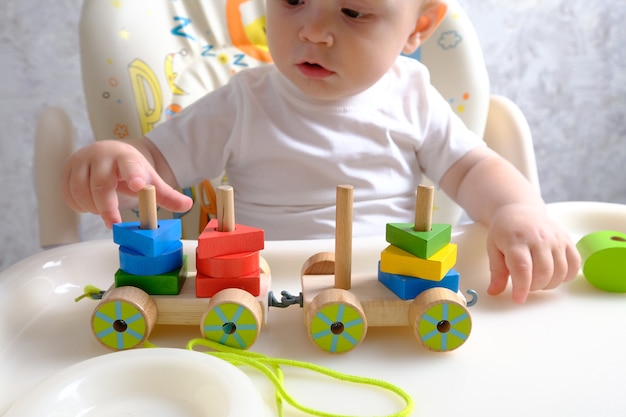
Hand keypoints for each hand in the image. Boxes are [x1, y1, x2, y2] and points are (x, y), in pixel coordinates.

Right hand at [63, 140, 192, 227]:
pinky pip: (68, 195)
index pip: (130, 166)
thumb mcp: (150, 180)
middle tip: (113, 222)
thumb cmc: (131, 171)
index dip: (133, 175)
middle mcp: (101, 155)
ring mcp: (81, 160)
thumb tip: (187, 205)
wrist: (108, 155)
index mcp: (126, 157)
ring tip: (104, 209)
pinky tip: (90, 204)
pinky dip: (79, 206)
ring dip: (92, 208)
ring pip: (81, 192)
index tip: (138, 185)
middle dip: (107, 207)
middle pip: (101, 186)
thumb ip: (167, 195)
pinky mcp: (66, 170)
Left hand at [485, 204, 580, 302]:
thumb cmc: (505, 231)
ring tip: (537, 280)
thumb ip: (496, 271)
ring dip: (549, 284)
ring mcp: (556, 239)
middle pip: (544, 272)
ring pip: (560, 271)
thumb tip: (494, 292)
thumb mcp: (493, 248)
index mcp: (516, 240)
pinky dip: (566, 276)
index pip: (523, 268)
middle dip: (534, 287)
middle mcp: (539, 238)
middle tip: (526, 285)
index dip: (522, 288)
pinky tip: (553, 275)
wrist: (520, 211)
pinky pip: (574, 264)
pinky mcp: (567, 240)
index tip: (518, 299)